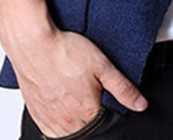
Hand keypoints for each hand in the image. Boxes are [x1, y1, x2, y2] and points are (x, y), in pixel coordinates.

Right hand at [7, 24, 147, 137]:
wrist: (32, 42)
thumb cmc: (64, 50)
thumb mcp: (102, 65)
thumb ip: (122, 88)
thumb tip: (140, 104)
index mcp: (87, 112)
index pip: (104, 125)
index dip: (108, 112)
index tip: (106, 99)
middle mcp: (67, 121)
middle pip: (86, 130)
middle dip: (91, 118)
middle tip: (91, 97)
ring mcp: (49, 117)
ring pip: (67, 133)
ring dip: (75, 123)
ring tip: (77, 102)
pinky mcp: (35, 111)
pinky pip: (48, 129)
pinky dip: (56, 124)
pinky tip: (60, 108)